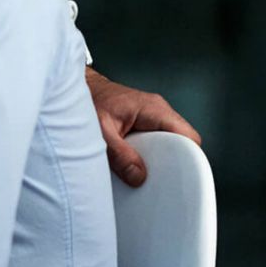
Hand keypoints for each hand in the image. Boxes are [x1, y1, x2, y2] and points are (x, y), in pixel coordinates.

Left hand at [87, 66, 201, 186]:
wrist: (77, 88)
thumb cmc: (89, 99)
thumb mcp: (100, 131)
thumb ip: (119, 154)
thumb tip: (138, 176)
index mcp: (154, 109)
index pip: (187, 136)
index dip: (189, 158)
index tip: (180, 176)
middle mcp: (157, 111)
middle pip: (181, 143)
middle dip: (172, 163)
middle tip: (157, 178)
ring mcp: (152, 117)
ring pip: (168, 144)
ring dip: (158, 160)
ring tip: (142, 172)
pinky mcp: (143, 124)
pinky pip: (155, 143)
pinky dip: (147, 155)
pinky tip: (134, 164)